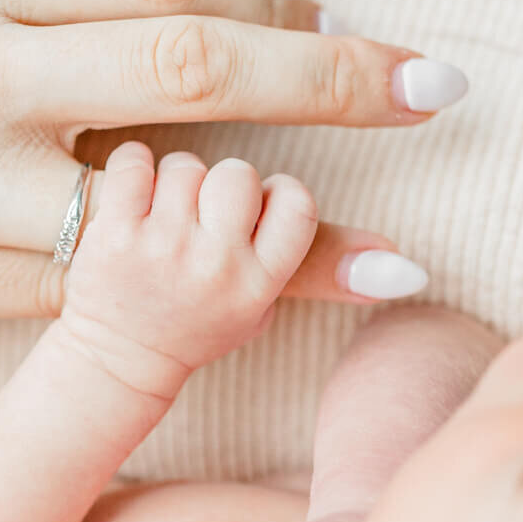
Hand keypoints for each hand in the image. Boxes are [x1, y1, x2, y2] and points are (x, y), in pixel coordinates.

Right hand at [0, 0, 460, 347]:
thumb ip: (16, 4)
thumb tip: (165, 25)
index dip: (269, 5)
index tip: (343, 31)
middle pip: (181, 62)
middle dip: (329, 81)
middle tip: (436, 89)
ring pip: (149, 204)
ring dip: (283, 233)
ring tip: (393, 259)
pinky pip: (83, 297)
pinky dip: (184, 305)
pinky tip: (262, 314)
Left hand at [60, 144, 318, 396]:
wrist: (118, 360)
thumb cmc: (198, 321)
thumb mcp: (264, 304)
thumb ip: (326, 271)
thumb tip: (410, 268)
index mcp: (258, 284)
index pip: (297, 203)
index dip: (277, 193)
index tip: (254, 211)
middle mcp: (214, 266)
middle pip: (239, 174)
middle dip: (223, 184)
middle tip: (204, 215)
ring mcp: (161, 249)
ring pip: (185, 166)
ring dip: (175, 180)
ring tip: (165, 216)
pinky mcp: (113, 235)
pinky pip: (133, 161)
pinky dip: (132, 169)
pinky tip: (133, 197)